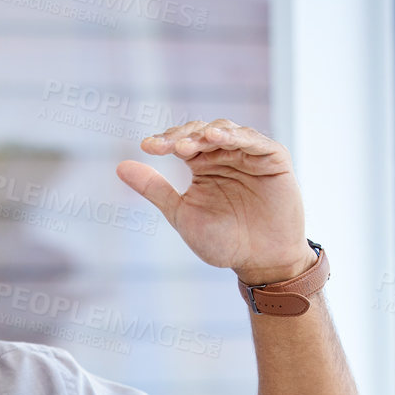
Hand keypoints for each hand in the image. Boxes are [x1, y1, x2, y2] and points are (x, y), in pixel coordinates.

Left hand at [117, 119, 315, 284]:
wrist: (260, 263)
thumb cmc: (223, 241)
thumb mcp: (182, 214)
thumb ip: (155, 189)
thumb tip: (120, 167)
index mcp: (202, 165)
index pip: (181, 142)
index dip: (164, 141)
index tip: (147, 147)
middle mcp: (224, 155)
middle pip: (202, 132)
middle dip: (184, 136)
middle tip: (170, 146)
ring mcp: (249, 155)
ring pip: (227, 131)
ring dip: (208, 133)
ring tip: (190, 142)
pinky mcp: (273, 159)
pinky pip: (256, 141)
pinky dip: (238, 136)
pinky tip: (219, 137)